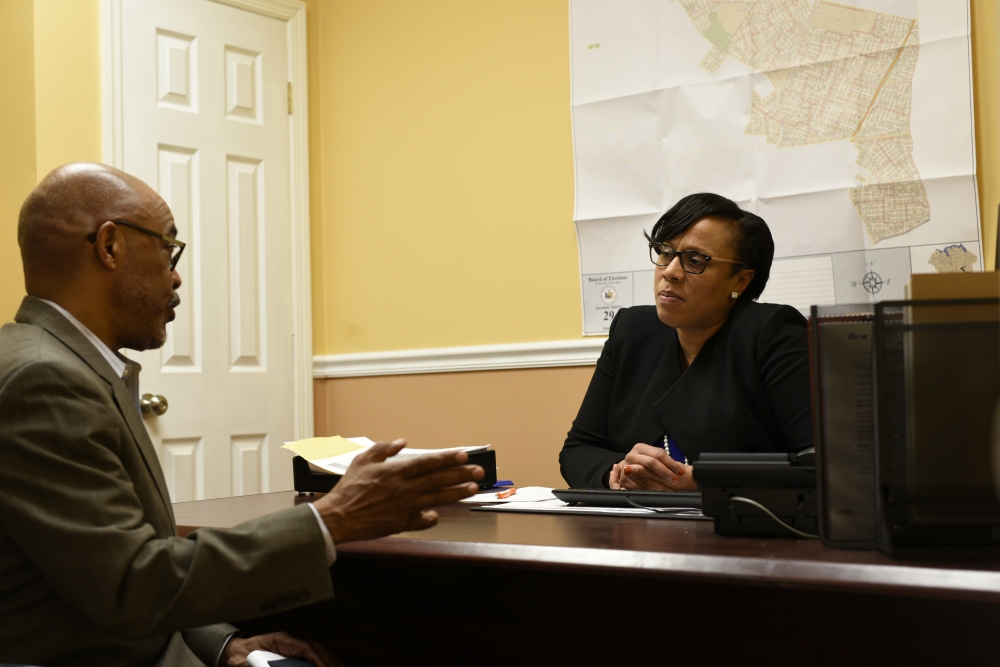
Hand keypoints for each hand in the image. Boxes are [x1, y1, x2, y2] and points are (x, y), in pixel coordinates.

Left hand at [222, 631, 341, 666]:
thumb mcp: (249, 665)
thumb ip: (263, 666)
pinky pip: (310, 656)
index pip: (305, 648)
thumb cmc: (240, 657)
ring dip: (329, 661)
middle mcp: (288, 642)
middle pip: (315, 649)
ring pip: (316, 651)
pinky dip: (320, 662)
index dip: (318, 658)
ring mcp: (291, 647)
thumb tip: (275, 666)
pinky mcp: (290, 654)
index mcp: (280, 641)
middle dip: (329, 660)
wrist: (233, 652)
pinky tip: (328, 666)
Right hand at [313, 439, 483, 542]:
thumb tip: (401, 442)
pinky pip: (422, 520)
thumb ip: (383, 449)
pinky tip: (439, 513)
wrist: (338, 517)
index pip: (427, 463)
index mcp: (394, 472)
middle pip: (438, 480)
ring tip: (472, 488)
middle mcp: (403, 489)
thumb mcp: (362, 460)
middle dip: (461, 475)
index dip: (447, 458)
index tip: (463, 456)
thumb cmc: (348, 489)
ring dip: (456, 493)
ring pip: (436, 499)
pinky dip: (432, 517)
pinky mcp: (401, 523)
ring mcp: (404, 507)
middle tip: (478, 471)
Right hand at [611, 443, 695, 491]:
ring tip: (669, 488)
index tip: (681, 472)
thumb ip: (663, 460)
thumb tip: (680, 470)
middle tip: (675, 480)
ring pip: (644, 474)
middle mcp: (631, 455)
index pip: (658, 454)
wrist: (629, 469)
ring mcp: (625, 466)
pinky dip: (649, 489)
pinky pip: (637, 485)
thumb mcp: (655, 459)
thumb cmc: (647, 464)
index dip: (671, 464)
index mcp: (640, 447)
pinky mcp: (623, 478)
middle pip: (651, 462)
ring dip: (659, 483)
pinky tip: (658, 491)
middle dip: (665, 472)